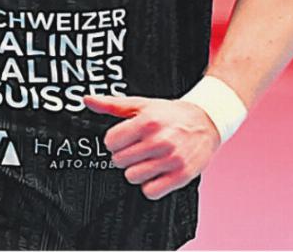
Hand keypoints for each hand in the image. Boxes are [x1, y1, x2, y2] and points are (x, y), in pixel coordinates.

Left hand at [83, 93, 221, 200]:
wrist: (205, 121)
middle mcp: (159, 140)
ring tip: (147, 160)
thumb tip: (87, 100)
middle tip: (138, 149)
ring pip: (132, 177)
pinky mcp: (181, 175)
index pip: (110, 142)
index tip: (124, 139)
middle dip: (125, 155)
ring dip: (137, 171)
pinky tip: (157, 172)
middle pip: (119, 161)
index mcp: (147, 121)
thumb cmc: (170, 114)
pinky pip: (150, 191)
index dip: (114, 141)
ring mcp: (171, 159)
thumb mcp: (141, 104)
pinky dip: (150, 185)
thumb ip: (112, 104)